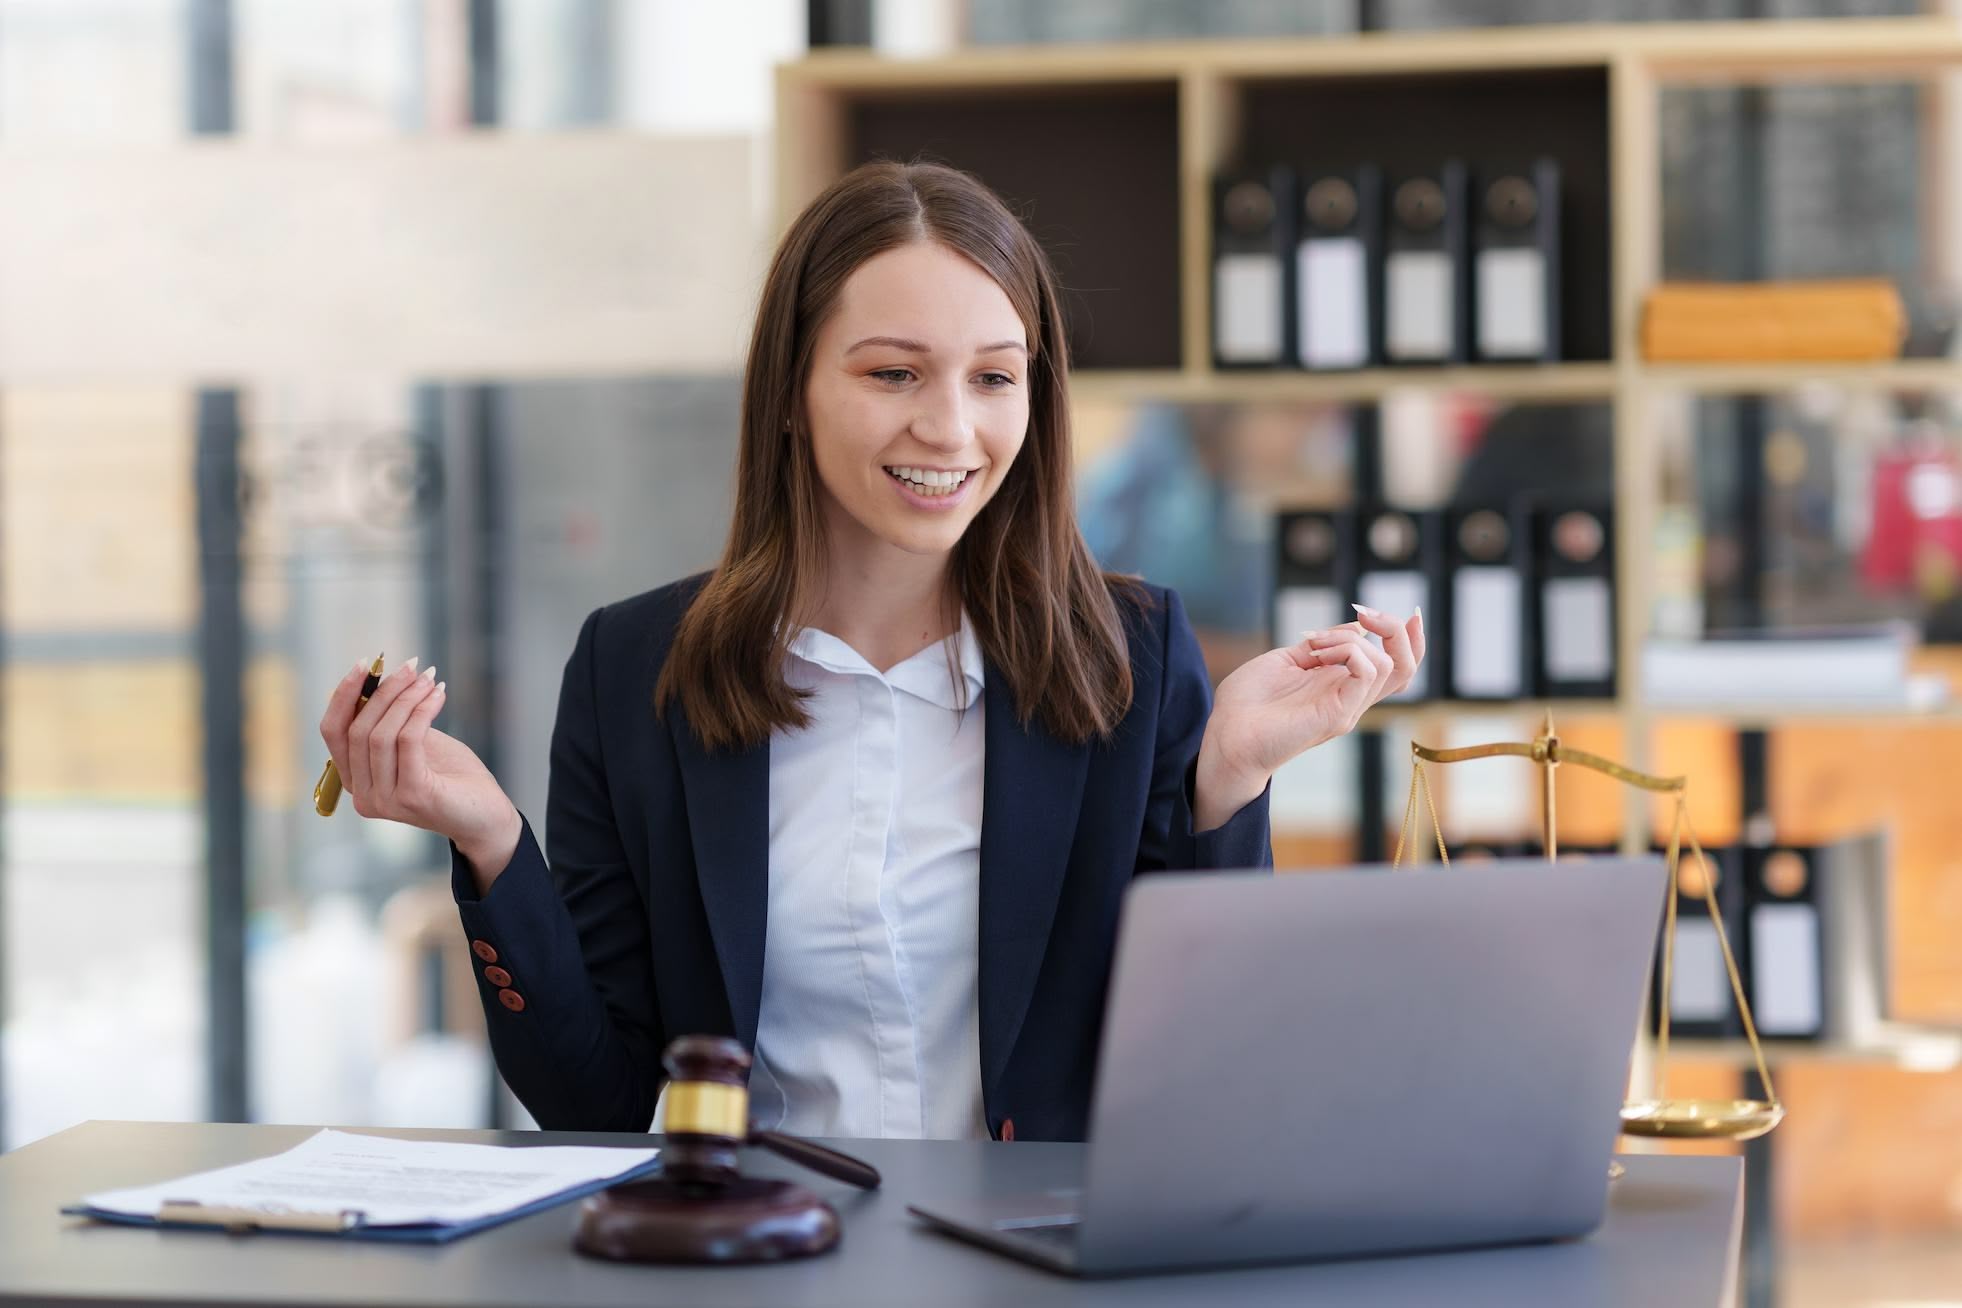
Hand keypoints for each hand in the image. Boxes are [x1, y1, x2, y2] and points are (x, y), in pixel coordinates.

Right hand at [318, 658, 520, 882]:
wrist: (486, 814)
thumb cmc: (450, 776)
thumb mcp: (414, 743)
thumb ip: (391, 720)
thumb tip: (380, 678)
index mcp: (355, 780)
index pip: (333, 732)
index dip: (343, 695)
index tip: (365, 663)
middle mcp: (362, 795)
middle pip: (357, 729)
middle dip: (385, 690)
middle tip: (413, 666)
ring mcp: (384, 799)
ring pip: (381, 734)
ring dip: (407, 698)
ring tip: (430, 679)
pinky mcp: (412, 796)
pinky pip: (408, 740)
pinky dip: (422, 711)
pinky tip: (438, 696)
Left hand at [1198, 605, 1427, 797]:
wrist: (1225, 737)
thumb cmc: (1247, 704)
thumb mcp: (1286, 660)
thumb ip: (1320, 645)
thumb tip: (1356, 625)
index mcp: (1341, 685)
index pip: (1395, 664)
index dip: (1405, 636)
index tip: (1378, 610)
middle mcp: (1351, 698)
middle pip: (1406, 666)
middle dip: (1396, 630)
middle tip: (1365, 614)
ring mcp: (1348, 708)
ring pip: (1389, 665)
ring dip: (1353, 639)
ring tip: (1316, 644)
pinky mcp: (1338, 715)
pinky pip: (1367, 674)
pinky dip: (1349, 651)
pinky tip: (1317, 654)